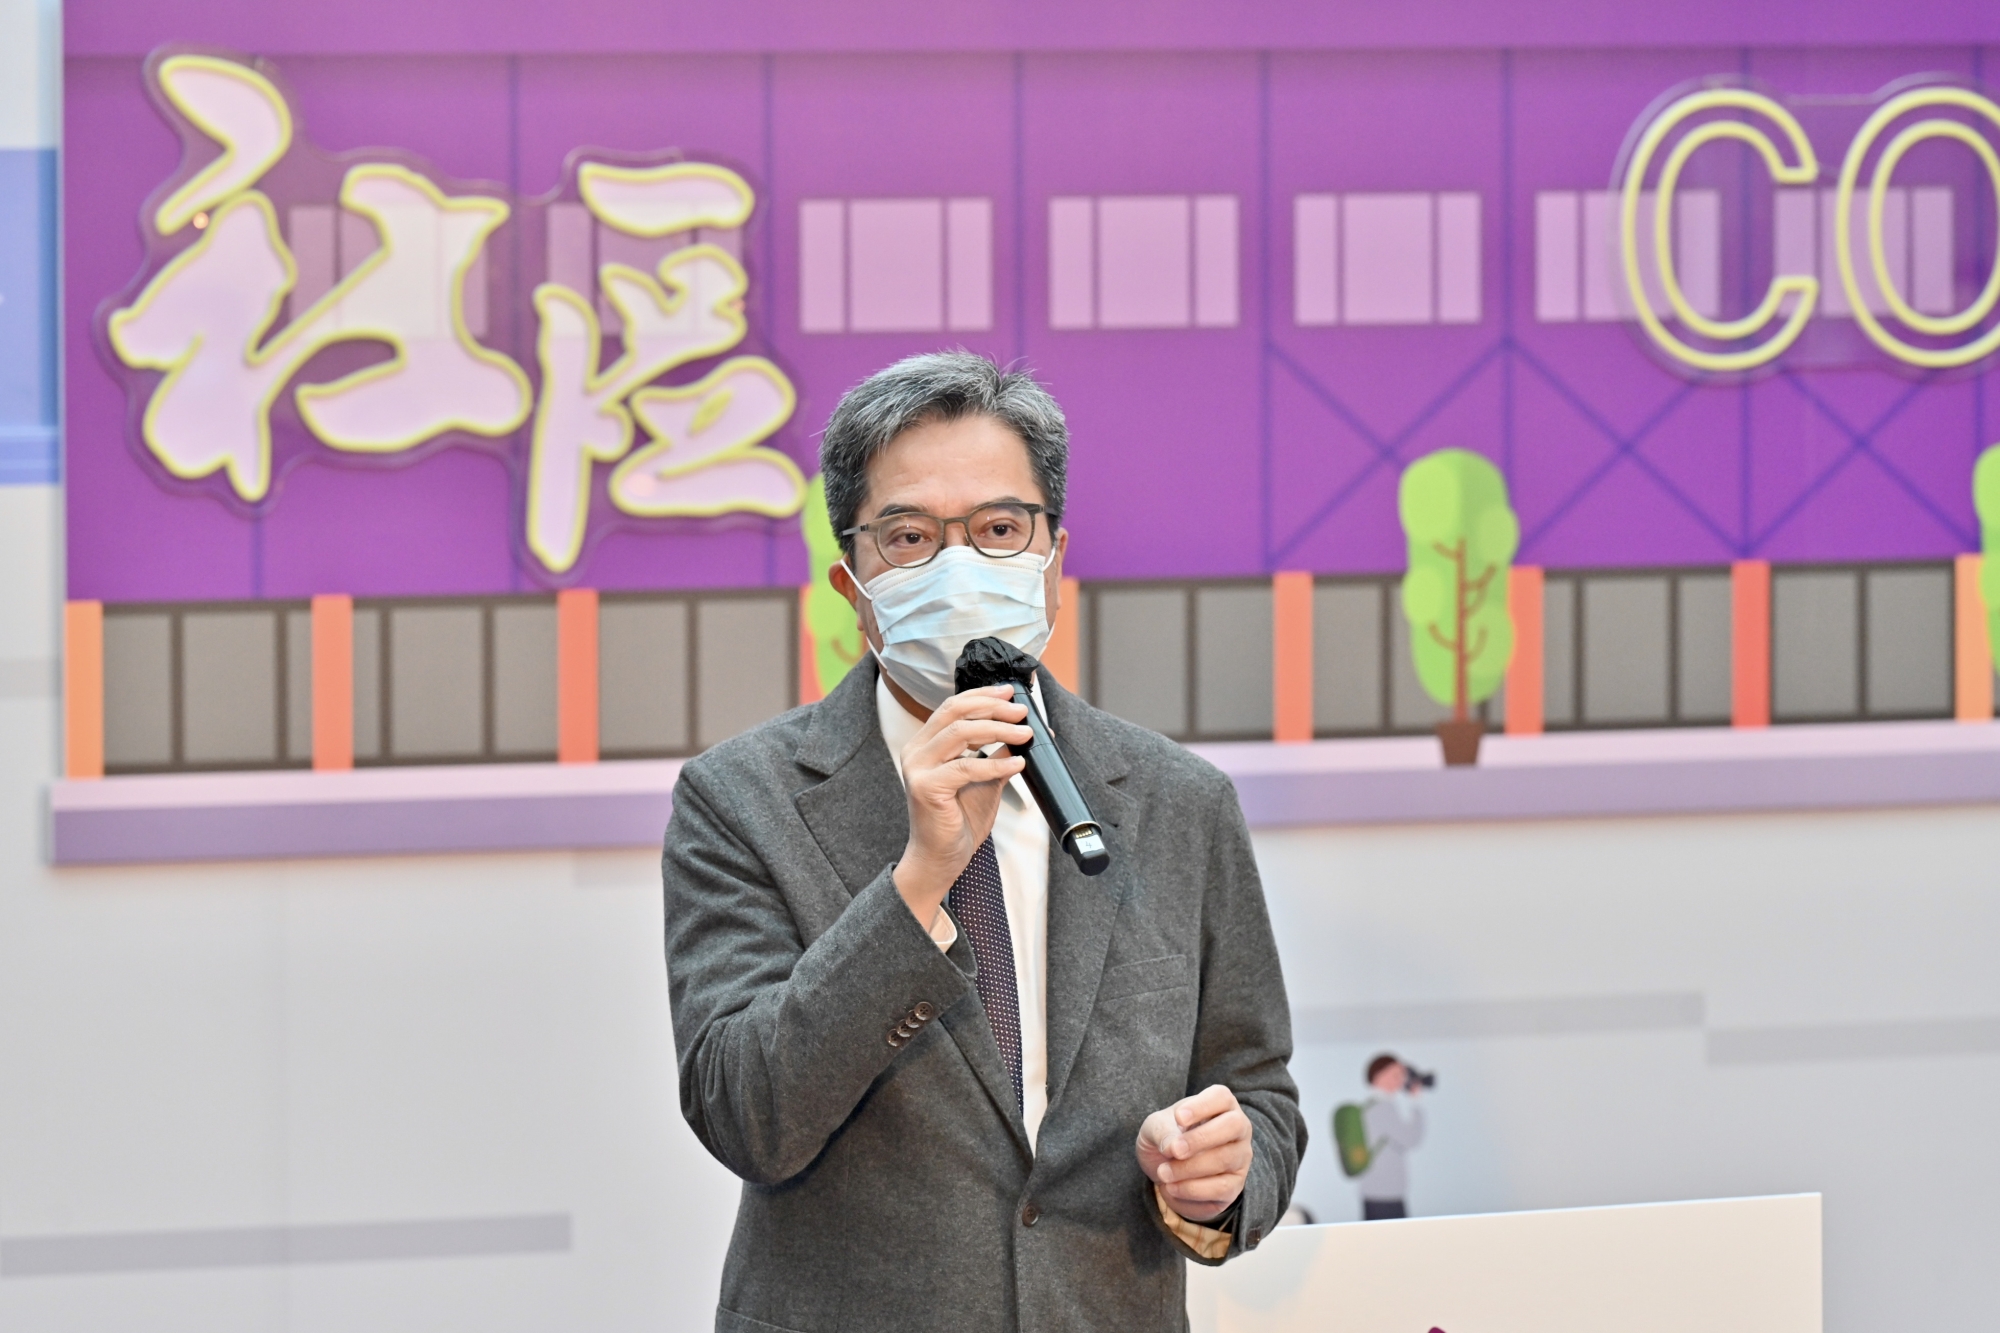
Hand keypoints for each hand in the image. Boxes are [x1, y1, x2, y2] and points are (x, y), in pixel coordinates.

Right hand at [891, 685, 1029, 925]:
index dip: (983, 695)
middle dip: (993, 707)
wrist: (941, 858)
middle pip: (955, 712)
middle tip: (1022, 712)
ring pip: (961, 733)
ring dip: (999, 730)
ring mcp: (917, 768)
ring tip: (1026, 734)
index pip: (953, 707)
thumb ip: (998, 755)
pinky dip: (996, 764)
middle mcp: (916, 751)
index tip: (1010, 693)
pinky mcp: (926, 788)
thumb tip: (1024, 733)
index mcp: (925, 745)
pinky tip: (1018, 765)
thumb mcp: (985, 780)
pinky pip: (966, 767)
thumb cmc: (959, 821)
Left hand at [1135, 1084, 1252, 1223]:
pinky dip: (1192, 1189)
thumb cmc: (1166, 1137)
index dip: (1202, 1106)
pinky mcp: (1235, 1185)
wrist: (1166, 1170)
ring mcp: (1240, 1157)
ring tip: (1163, 1172)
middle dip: (1200, 1139)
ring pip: (1224, 1159)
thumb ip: (1162, 1131)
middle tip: (1175, 1150)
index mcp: (1220, 1104)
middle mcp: (1238, 1128)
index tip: (1178, 1117)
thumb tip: (1174, 1148)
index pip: (1221, 1097)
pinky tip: (1172, 1187)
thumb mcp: (1155, 1127)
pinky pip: (1220, 1188)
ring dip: (1189, 1168)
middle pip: (1233, 1126)